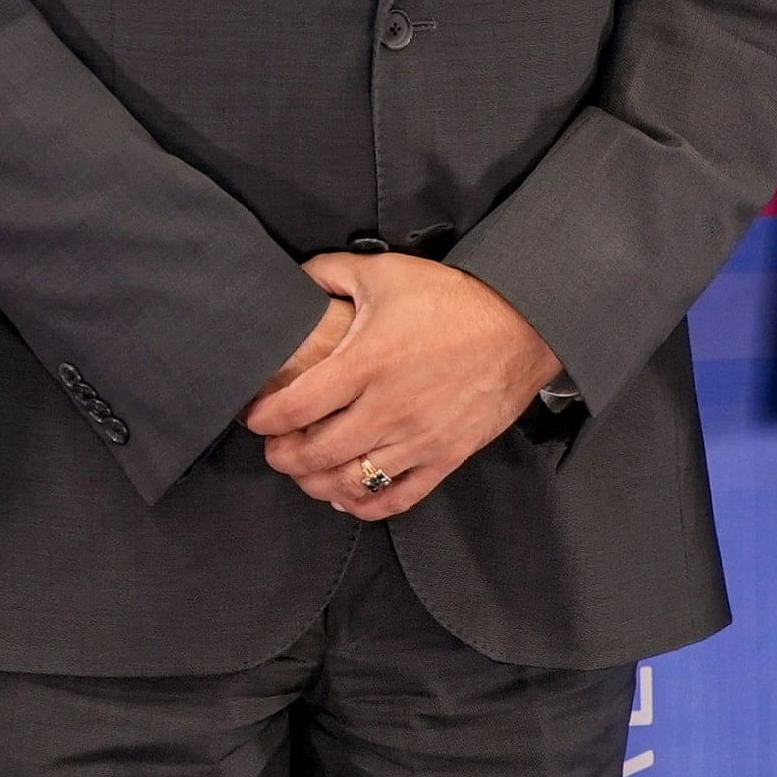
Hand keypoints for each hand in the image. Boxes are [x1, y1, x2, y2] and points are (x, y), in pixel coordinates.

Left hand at [243, 252, 563, 520]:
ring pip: (351, 482)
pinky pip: (397, 498)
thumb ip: (329, 272)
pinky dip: (364, 505)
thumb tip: (293, 279)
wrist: (522, 325)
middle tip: (274, 447)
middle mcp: (389, 408)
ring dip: (316, 482)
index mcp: (367, 362)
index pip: (297, 405)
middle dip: (283, 456)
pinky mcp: (445, 457)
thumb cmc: (452, 298)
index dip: (265, 417)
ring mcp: (418, 439)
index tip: (254, 416)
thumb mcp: (384, 271)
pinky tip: (346, 496)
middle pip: (317, 452)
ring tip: (303, 472)